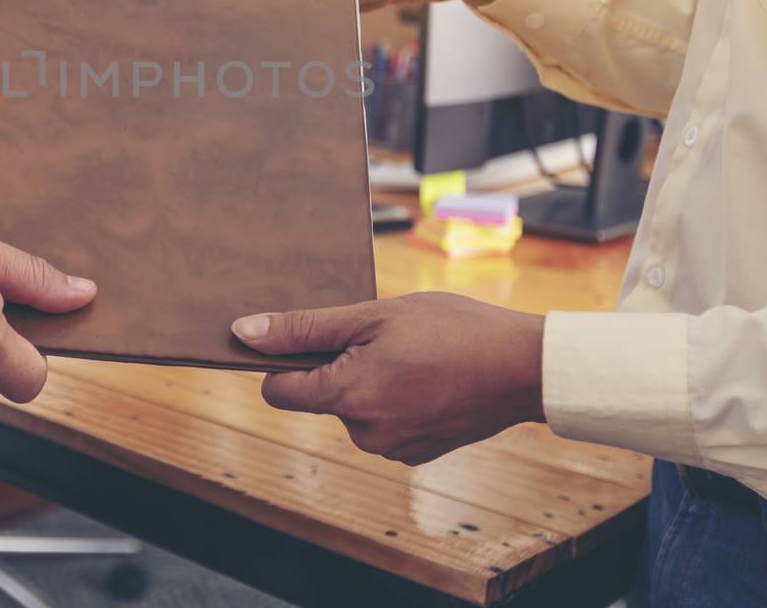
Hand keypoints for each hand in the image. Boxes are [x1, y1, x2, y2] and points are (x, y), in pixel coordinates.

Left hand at [231, 293, 543, 464]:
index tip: (307, 337)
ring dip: (370, 381)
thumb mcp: (373, 315)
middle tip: (382, 336)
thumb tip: (242, 332)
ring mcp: (392, 448)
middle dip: (339, 365)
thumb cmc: (451, 330)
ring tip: (412, 355)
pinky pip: (385, 422)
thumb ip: (304, 328)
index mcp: (346, 397)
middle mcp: (364, 433)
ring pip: (355, 408)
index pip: (278, 391)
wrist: (524, 367)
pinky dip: (396, 399)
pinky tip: (428, 376)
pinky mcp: (417, 452)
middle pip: (320, 397)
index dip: (283, 361)